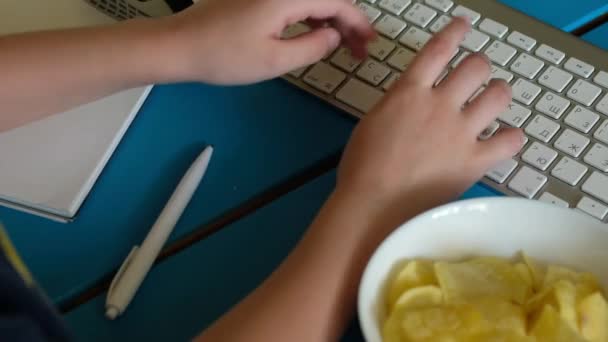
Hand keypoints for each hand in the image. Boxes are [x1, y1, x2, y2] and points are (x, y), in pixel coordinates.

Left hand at [164, 0, 374, 84]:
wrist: (179, 46)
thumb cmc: (223, 55)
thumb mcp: (275, 60)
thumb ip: (312, 47)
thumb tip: (334, 36)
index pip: (336, 2)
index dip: (357, 23)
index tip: (369, 43)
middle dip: (347, 22)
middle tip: (359, 50)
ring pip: (310, 1)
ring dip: (330, 21)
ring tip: (343, 47)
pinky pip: (294, 4)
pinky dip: (310, 19)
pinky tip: (316, 36)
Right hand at [336, 17, 523, 221]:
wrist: (374, 205)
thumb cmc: (363, 168)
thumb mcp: (373, 123)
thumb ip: (398, 104)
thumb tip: (413, 101)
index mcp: (409, 93)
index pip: (438, 50)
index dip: (455, 32)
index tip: (463, 26)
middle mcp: (439, 105)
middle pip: (476, 67)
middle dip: (479, 67)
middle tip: (476, 76)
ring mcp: (460, 132)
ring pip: (499, 94)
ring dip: (498, 93)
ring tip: (492, 101)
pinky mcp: (474, 161)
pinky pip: (510, 141)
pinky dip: (511, 137)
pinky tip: (505, 138)